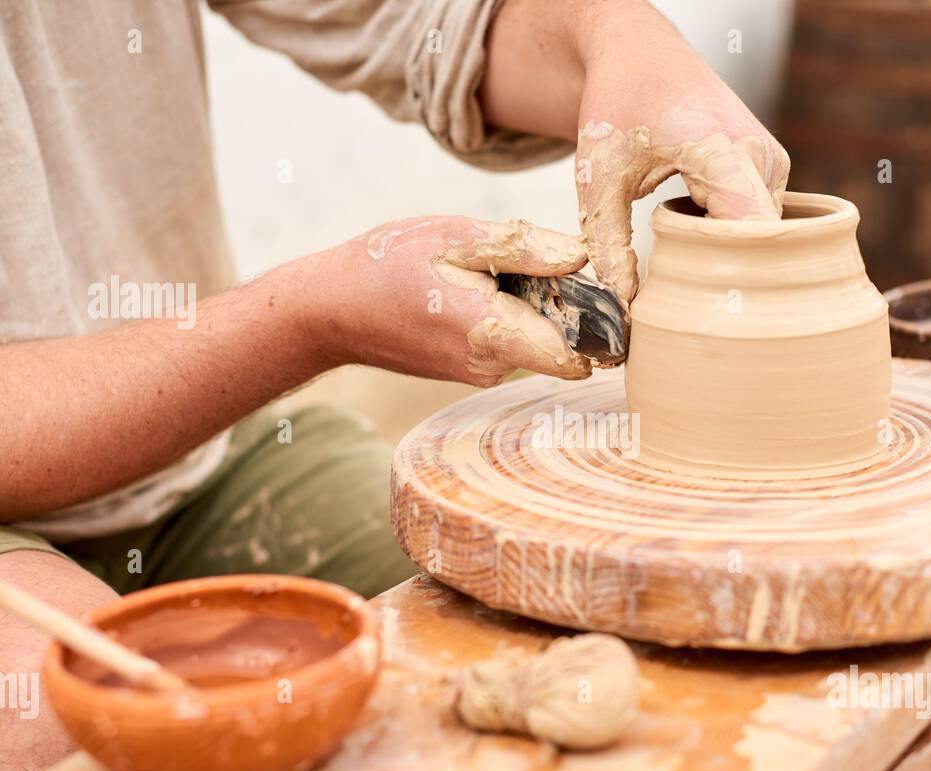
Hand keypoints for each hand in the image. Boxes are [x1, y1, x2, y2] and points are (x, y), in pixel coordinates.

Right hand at [310, 216, 591, 386]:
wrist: (330, 310)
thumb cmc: (388, 266)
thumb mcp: (457, 237)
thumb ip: (525, 248)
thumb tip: (581, 259)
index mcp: (497, 336)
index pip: (580, 357)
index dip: (600, 326)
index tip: (599, 290)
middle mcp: (494, 366)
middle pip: (561, 341)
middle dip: (560, 303)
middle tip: (529, 261)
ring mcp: (480, 373)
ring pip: (533, 338)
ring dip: (527, 304)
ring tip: (484, 271)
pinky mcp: (468, 369)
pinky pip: (507, 340)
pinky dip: (503, 312)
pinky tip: (467, 288)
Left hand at [574, 14, 789, 304]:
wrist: (638, 54)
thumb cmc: (617, 107)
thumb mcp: (597, 181)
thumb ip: (608, 248)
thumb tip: (622, 312)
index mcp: (722, 151)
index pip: (750, 237)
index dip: (733, 280)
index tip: (702, 310)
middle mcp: (759, 156)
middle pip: (761, 247)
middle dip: (730, 279)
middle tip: (690, 306)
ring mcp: (772, 164)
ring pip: (765, 240)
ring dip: (730, 259)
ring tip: (685, 264)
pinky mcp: (771, 171)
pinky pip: (762, 224)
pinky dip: (733, 240)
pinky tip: (697, 238)